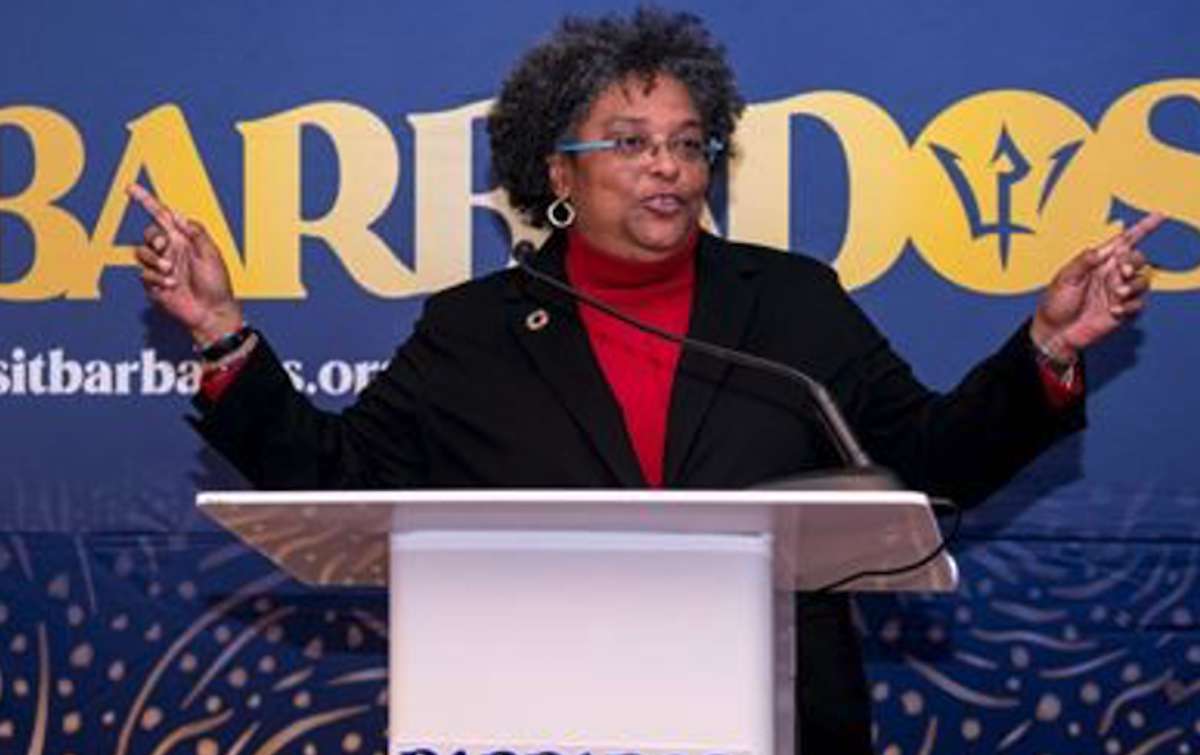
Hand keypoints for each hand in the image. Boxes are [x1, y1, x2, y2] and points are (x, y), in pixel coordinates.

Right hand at [127, 184, 242, 344]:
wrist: (211, 312)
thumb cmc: (217, 285)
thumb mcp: (212, 254)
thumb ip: (196, 233)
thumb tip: (177, 215)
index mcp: (184, 240)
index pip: (161, 217)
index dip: (146, 201)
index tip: (130, 188)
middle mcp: (170, 251)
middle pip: (149, 234)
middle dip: (154, 239)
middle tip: (166, 249)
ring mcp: (160, 267)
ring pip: (141, 252)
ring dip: (155, 261)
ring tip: (172, 272)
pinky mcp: (153, 284)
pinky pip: (143, 274)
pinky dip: (156, 279)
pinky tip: (171, 286)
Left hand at [1031, 212, 1163, 360]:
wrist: (1055, 332)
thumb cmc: (1055, 303)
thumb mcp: (1065, 278)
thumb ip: (1084, 261)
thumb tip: (1104, 249)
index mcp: (1098, 262)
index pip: (1124, 241)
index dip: (1142, 228)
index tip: (1159, 216)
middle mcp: (1111, 274)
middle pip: (1137, 259)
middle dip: (1133, 262)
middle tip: (1121, 271)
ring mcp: (1118, 292)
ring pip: (1142, 281)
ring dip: (1133, 285)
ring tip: (1116, 295)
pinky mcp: (1123, 311)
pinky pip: (1139, 304)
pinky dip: (1130, 306)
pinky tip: (1113, 311)